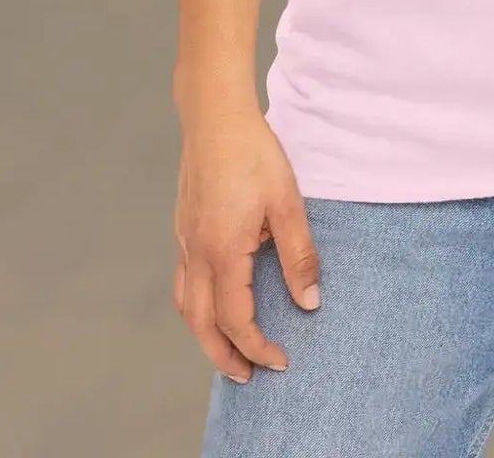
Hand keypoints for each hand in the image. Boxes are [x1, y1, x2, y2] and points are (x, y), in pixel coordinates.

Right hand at [173, 107, 321, 379]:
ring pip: (187, 307)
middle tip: (248, 377)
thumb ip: (299, 254)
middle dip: (224, 357)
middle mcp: (197, 254)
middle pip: (202, 326)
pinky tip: (215, 302)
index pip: (236, 320)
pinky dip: (196, 307)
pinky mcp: (183, 229)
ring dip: (206, 336)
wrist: (214, 116)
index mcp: (223, 252)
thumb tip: (310, 302)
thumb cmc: (253, 153)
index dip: (257, 347)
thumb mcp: (287, 201)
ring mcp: (185, 241)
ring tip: (229, 349)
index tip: (280, 362)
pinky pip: (183, 283)